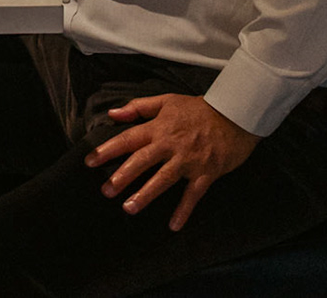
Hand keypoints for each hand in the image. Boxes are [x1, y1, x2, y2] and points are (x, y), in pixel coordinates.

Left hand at [86, 94, 259, 229]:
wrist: (236, 115)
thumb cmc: (200, 109)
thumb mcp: (167, 101)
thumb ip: (138, 107)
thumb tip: (113, 113)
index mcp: (158, 128)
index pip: (128, 139)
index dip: (108, 150)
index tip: (90, 162)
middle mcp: (170, 145)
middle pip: (142, 161)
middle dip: (123, 176)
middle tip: (107, 191)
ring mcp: (188, 161)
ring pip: (163, 179)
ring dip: (146, 194)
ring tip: (129, 208)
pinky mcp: (206, 173)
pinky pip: (193, 194)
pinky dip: (184, 210)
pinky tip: (174, 225)